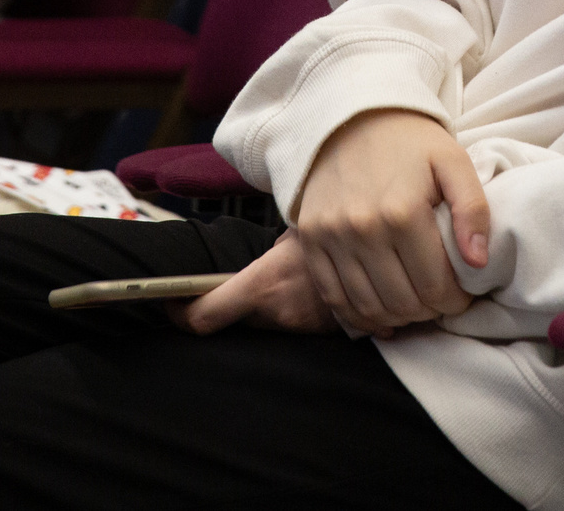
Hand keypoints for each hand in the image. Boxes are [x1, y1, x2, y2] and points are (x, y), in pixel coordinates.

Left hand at [179, 230, 332, 334]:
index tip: (167, 303)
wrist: (396, 261)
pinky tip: (302, 289)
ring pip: (262, 322)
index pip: (204, 317)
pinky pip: (291, 325)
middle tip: (224, 280)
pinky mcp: (321, 334)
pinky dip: (288, 311)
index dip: (178, 315)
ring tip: (278, 277)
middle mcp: (278, 313)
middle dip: (225, 302)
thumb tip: (250, 258)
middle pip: (233, 319)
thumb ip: (270, 251)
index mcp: (264, 285)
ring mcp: (300, 328)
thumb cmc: (341, 230)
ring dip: (261, 306)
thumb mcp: (299, 229)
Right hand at [294, 109, 490, 337]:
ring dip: (397, 317)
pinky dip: (359, 315)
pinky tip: (381, 313)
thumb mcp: (453, 161)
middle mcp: (363, 229)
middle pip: (403, 303)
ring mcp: (332, 237)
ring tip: (414, 304)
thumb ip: (474, 210)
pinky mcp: (311, 241)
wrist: (351, 118)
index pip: (435, 287)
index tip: (462, 295)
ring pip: (369, 307)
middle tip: (439, 300)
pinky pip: (334, 298)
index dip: (455, 301)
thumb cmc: (410, 143)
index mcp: (403, 212)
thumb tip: (478, 261)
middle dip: (429, 311)